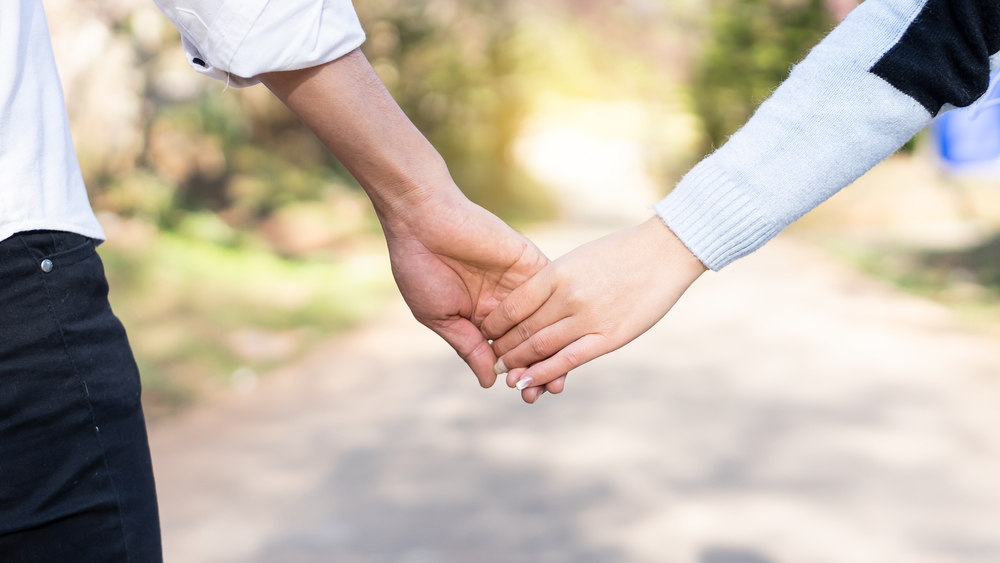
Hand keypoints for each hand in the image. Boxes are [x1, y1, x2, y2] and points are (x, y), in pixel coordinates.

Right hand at [260, 51, 547, 388]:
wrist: (422, 219)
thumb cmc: (419, 267)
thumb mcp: (439, 316)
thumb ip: (468, 347)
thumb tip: (491, 381)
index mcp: (480, 317)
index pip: (508, 351)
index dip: (519, 372)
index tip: (528, 395)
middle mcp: (504, 303)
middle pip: (532, 340)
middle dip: (541, 365)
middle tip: (548, 389)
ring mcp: (520, 283)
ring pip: (547, 321)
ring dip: (555, 347)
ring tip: (560, 374)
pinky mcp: (531, 263)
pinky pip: (553, 291)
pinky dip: (559, 315)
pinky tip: (565, 338)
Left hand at [482, 216, 706, 402]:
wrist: (665, 251)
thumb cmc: (622, 252)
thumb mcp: (579, 259)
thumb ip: (555, 281)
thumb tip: (530, 303)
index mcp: (557, 272)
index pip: (513, 305)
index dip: (496, 324)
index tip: (487, 333)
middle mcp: (568, 296)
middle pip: (523, 329)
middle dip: (503, 348)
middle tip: (492, 359)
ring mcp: (588, 318)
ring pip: (540, 347)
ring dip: (518, 364)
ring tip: (505, 373)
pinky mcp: (609, 337)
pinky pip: (568, 360)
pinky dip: (544, 373)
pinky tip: (528, 382)